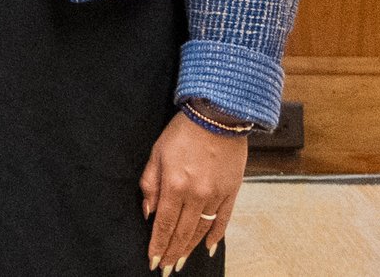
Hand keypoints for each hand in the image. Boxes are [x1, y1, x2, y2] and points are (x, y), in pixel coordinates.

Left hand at [141, 109, 246, 269]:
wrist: (218, 117)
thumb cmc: (181, 132)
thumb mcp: (156, 153)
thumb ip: (150, 184)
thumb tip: (148, 212)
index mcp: (174, 185)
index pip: (164, 223)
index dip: (158, 244)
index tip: (152, 260)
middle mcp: (196, 195)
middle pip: (182, 232)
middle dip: (172, 252)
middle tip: (165, 268)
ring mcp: (216, 196)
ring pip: (201, 230)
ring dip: (190, 248)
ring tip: (181, 262)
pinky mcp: (232, 193)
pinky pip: (223, 220)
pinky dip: (215, 236)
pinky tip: (208, 248)